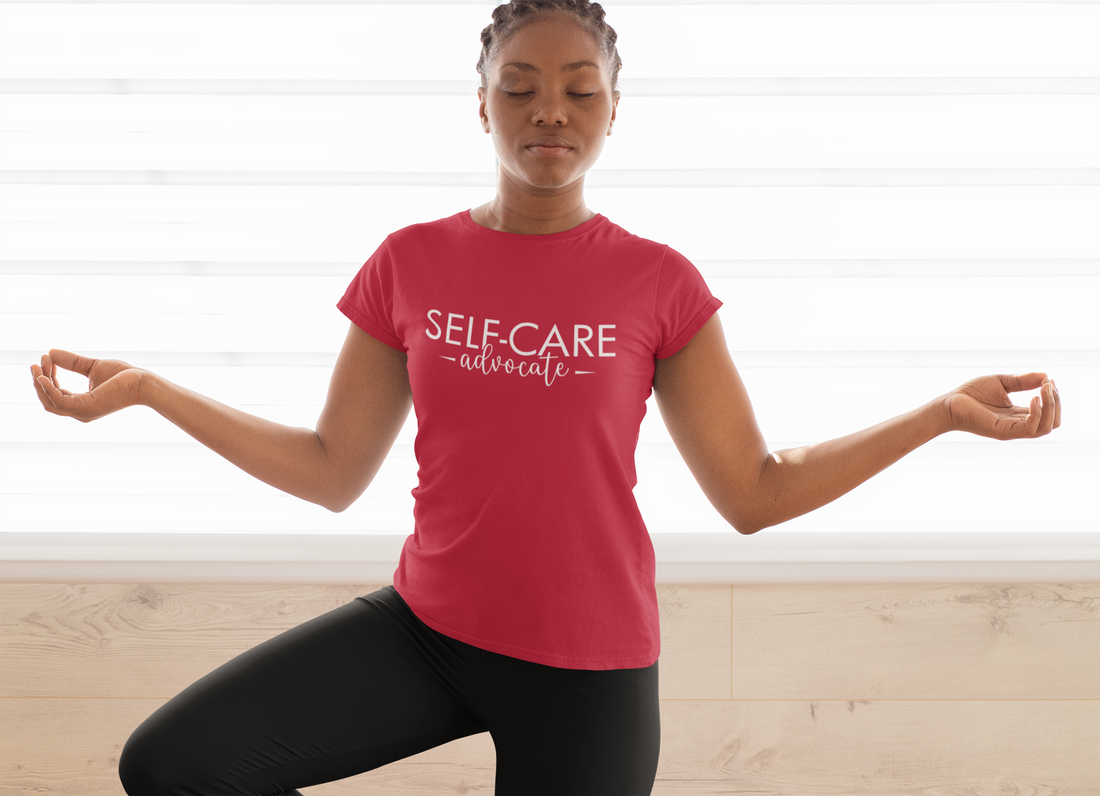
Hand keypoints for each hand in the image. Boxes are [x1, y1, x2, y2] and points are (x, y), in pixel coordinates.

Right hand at [30, 349, 145, 422]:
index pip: (56, 394)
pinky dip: (47, 389)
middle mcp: (80, 412)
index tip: (46, 358)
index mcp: (82, 404)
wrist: (142, 381)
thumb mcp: (92, 367)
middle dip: (39, 381)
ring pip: (49, 401)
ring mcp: (82, 412)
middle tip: (37, 362)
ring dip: (40, 383)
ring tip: (39, 364)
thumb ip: (72, 362)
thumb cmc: (124, 376)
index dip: (47, 377)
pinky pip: (58, 401)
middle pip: (48, 400)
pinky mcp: (85, 408)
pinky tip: (43, 375)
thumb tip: (50, 352)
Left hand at [941, 373, 1060, 439]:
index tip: (1049, 380)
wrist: (948, 403)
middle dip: (1056, 402)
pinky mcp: (1003, 432)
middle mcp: (1018, 425)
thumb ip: (1023, 381)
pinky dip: (1038, 413)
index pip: (1048, 412)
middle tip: (1049, 384)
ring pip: (1046, 427)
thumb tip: (1046, 375)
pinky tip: (1034, 398)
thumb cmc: (971, 394)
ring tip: (1044, 389)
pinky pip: (1030, 428)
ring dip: (1051, 407)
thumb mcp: (1001, 382)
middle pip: (1053, 422)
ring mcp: (1012, 430)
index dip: (1054, 397)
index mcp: (1019, 415)